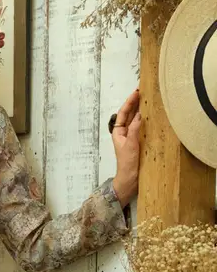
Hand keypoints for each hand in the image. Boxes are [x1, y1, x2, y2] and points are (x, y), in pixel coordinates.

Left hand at [111, 88, 140, 206]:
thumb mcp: (130, 145)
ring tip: (149, 98)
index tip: (136, 92)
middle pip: (130, 114)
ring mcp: (132, 137)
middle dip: (136, 103)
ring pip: (137, 120)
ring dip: (142, 109)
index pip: (123, 113)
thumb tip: (139, 115)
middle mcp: (125, 133)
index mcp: (118, 133)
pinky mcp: (140, 142)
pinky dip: (147, 120)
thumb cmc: (127, 164)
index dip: (129, 102)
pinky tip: (153, 114)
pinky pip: (143, 127)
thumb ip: (134, 129)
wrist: (129, 180)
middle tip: (144, 91)